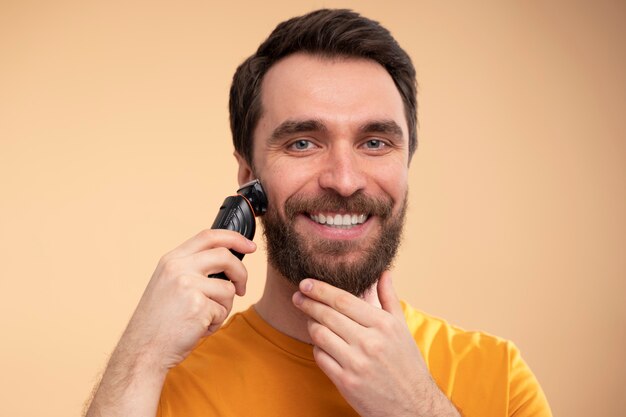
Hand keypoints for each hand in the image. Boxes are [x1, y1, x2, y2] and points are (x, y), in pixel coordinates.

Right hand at [119, 229, 255, 371]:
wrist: (142, 350)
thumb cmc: (159, 322)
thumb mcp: (169, 284)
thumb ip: (192, 268)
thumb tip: (228, 262)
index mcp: (171, 260)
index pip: (209, 236)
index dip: (234, 238)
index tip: (250, 246)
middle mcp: (178, 268)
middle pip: (225, 256)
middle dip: (241, 273)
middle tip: (242, 289)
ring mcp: (187, 285)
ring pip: (228, 288)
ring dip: (223, 307)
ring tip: (202, 318)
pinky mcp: (198, 306)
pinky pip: (223, 311)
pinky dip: (215, 323)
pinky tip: (197, 328)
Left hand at [292, 272, 459, 416]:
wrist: (412, 405)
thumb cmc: (406, 363)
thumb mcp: (401, 328)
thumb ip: (389, 298)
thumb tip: (383, 272)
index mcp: (383, 325)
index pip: (343, 300)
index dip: (321, 289)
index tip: (306, 283)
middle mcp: (370, 342)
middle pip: (328, 315)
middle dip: (308, 303)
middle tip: (297, 297)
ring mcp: (356, 363)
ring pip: (320, 335)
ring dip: (311, 325)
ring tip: (310, 320)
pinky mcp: (346, 382)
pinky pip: (320, 357)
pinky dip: (317, 348)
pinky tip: (320, 343)